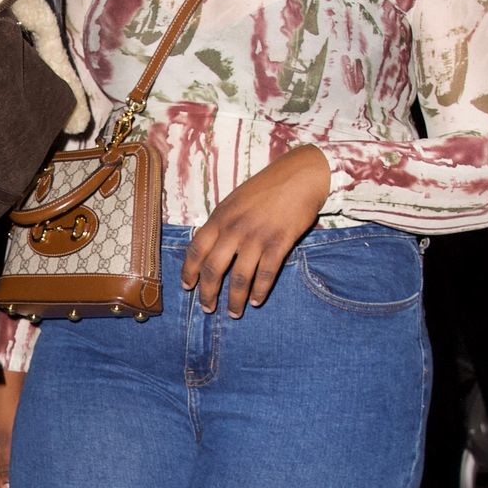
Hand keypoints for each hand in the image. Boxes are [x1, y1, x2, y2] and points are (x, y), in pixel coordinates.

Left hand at [181, 145, 331, 315]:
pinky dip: (260, 291)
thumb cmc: (266, 187)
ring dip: (234, 300)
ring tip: (233, 313)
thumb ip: (221, 223)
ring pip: (239, 277)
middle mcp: (234, 229)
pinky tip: (256, 301)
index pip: (196, 250)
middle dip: (207, 294)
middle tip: (207, 309)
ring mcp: (257, 237)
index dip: (189, 271)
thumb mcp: (235, 200)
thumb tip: (209, 246)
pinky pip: (266, 274)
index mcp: (220, 217)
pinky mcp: (279, 243)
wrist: (299, 175)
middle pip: (213, 269)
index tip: (187, 287)